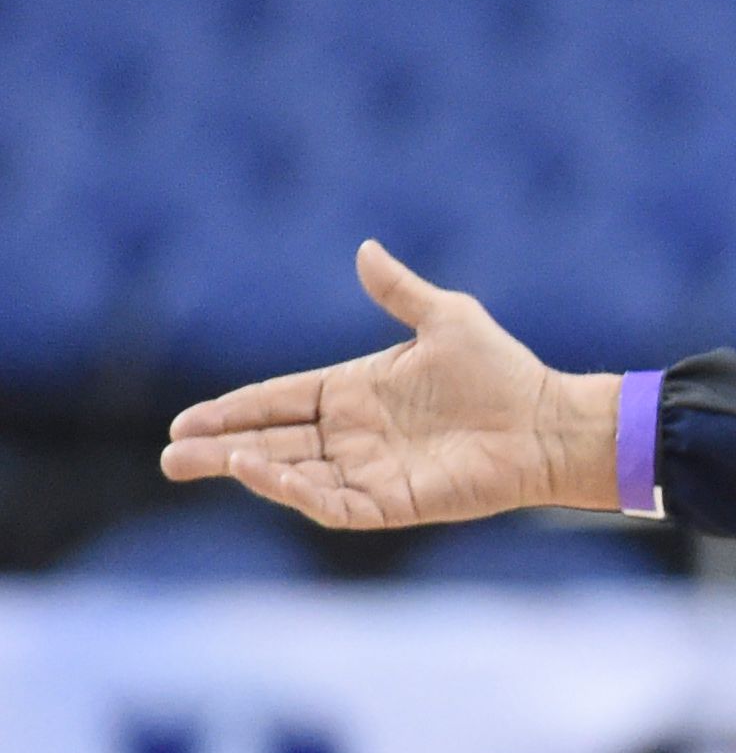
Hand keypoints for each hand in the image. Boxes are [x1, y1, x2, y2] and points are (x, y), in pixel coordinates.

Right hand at [158, 241, 621, 528]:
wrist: (547, 421)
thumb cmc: (502, 371)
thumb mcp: (446, 319)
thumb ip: (400, 292)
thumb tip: (366, 248)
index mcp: (353, 391)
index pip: (277, 400)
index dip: (232, 410)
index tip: (187, 420)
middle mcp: (354, 435)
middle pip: (271, 443)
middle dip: (219, 449)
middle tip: (171, 455)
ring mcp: (371, 470)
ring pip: (294, 474)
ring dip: (251, 470)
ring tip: (211, 461)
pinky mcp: (394, 502)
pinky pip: (335, 503)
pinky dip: (299, 493)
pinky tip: (267, 477)